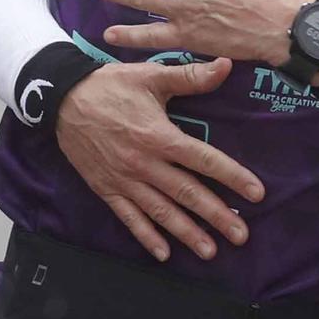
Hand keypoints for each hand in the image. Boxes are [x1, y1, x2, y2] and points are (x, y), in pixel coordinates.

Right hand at [55, 59, 266, 261]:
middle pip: (186, 193)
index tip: (257, 194)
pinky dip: (146, 237)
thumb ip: (191, 76)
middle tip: (241, 236)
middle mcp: (144, 164)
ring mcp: (124, 180)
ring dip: (186, 233)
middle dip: (216, 216)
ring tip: (210, 252)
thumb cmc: (111, 85)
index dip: (232, 177)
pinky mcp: (106, 188)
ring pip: (160, 212)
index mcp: (160, 137)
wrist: (61, 99)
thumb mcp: (151, 76)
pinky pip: (128, 217)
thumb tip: (226, 65)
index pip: (204, 161)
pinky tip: (164, 254)